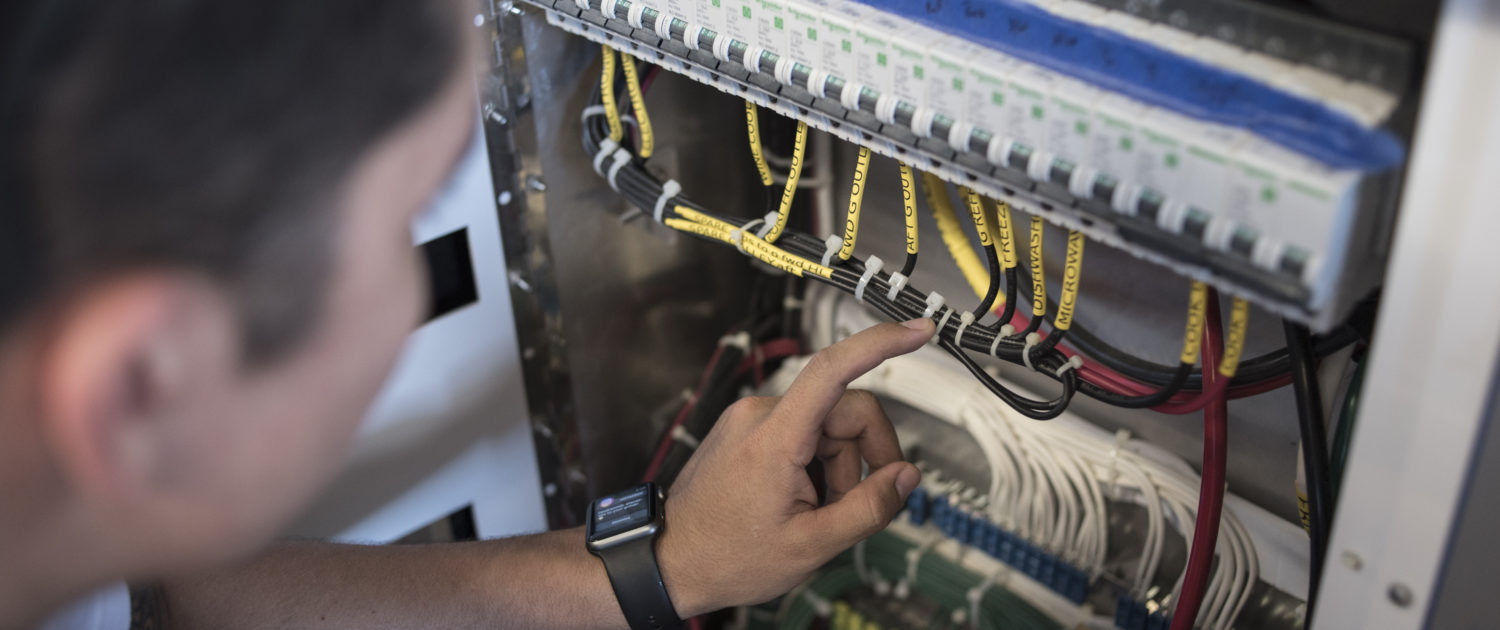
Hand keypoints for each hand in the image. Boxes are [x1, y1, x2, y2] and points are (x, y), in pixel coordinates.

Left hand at [655, 319, 934, 616]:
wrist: (670, 562)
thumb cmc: (726, 556)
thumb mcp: (812, 547)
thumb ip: (868, 508)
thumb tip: (905, 477)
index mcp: (774, 437)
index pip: (833, 368)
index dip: (881, 343)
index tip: (918, 331)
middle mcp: (759, 414)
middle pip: (845, 411)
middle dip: (865, 457)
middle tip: (858, 504)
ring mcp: (751, 419)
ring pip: (828, 426)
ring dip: (839, 468)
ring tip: (816, 512)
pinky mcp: (748, 429)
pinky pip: (804, 433)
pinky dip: (817, 465)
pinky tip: (802, 500)